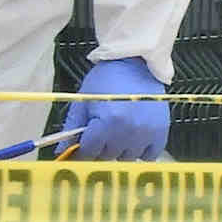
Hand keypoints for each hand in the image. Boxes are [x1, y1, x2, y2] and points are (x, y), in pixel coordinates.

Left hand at [55, 58, 171, 162]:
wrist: (135, 63)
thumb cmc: (106, 79)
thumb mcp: (84, 101)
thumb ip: (72, 128)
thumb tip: (61, 152)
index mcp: (107, 122)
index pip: (89, 152)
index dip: (81, 152)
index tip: (79, 150)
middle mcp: (128, 131)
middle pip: (106, 157)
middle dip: (99, 149)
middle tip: (98, 135)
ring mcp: (146, 134)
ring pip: (125, 159)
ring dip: (118, 151)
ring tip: (116, 133)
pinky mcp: (161, 133)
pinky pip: (148, 157)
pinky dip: (139, 152)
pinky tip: (132, 140)